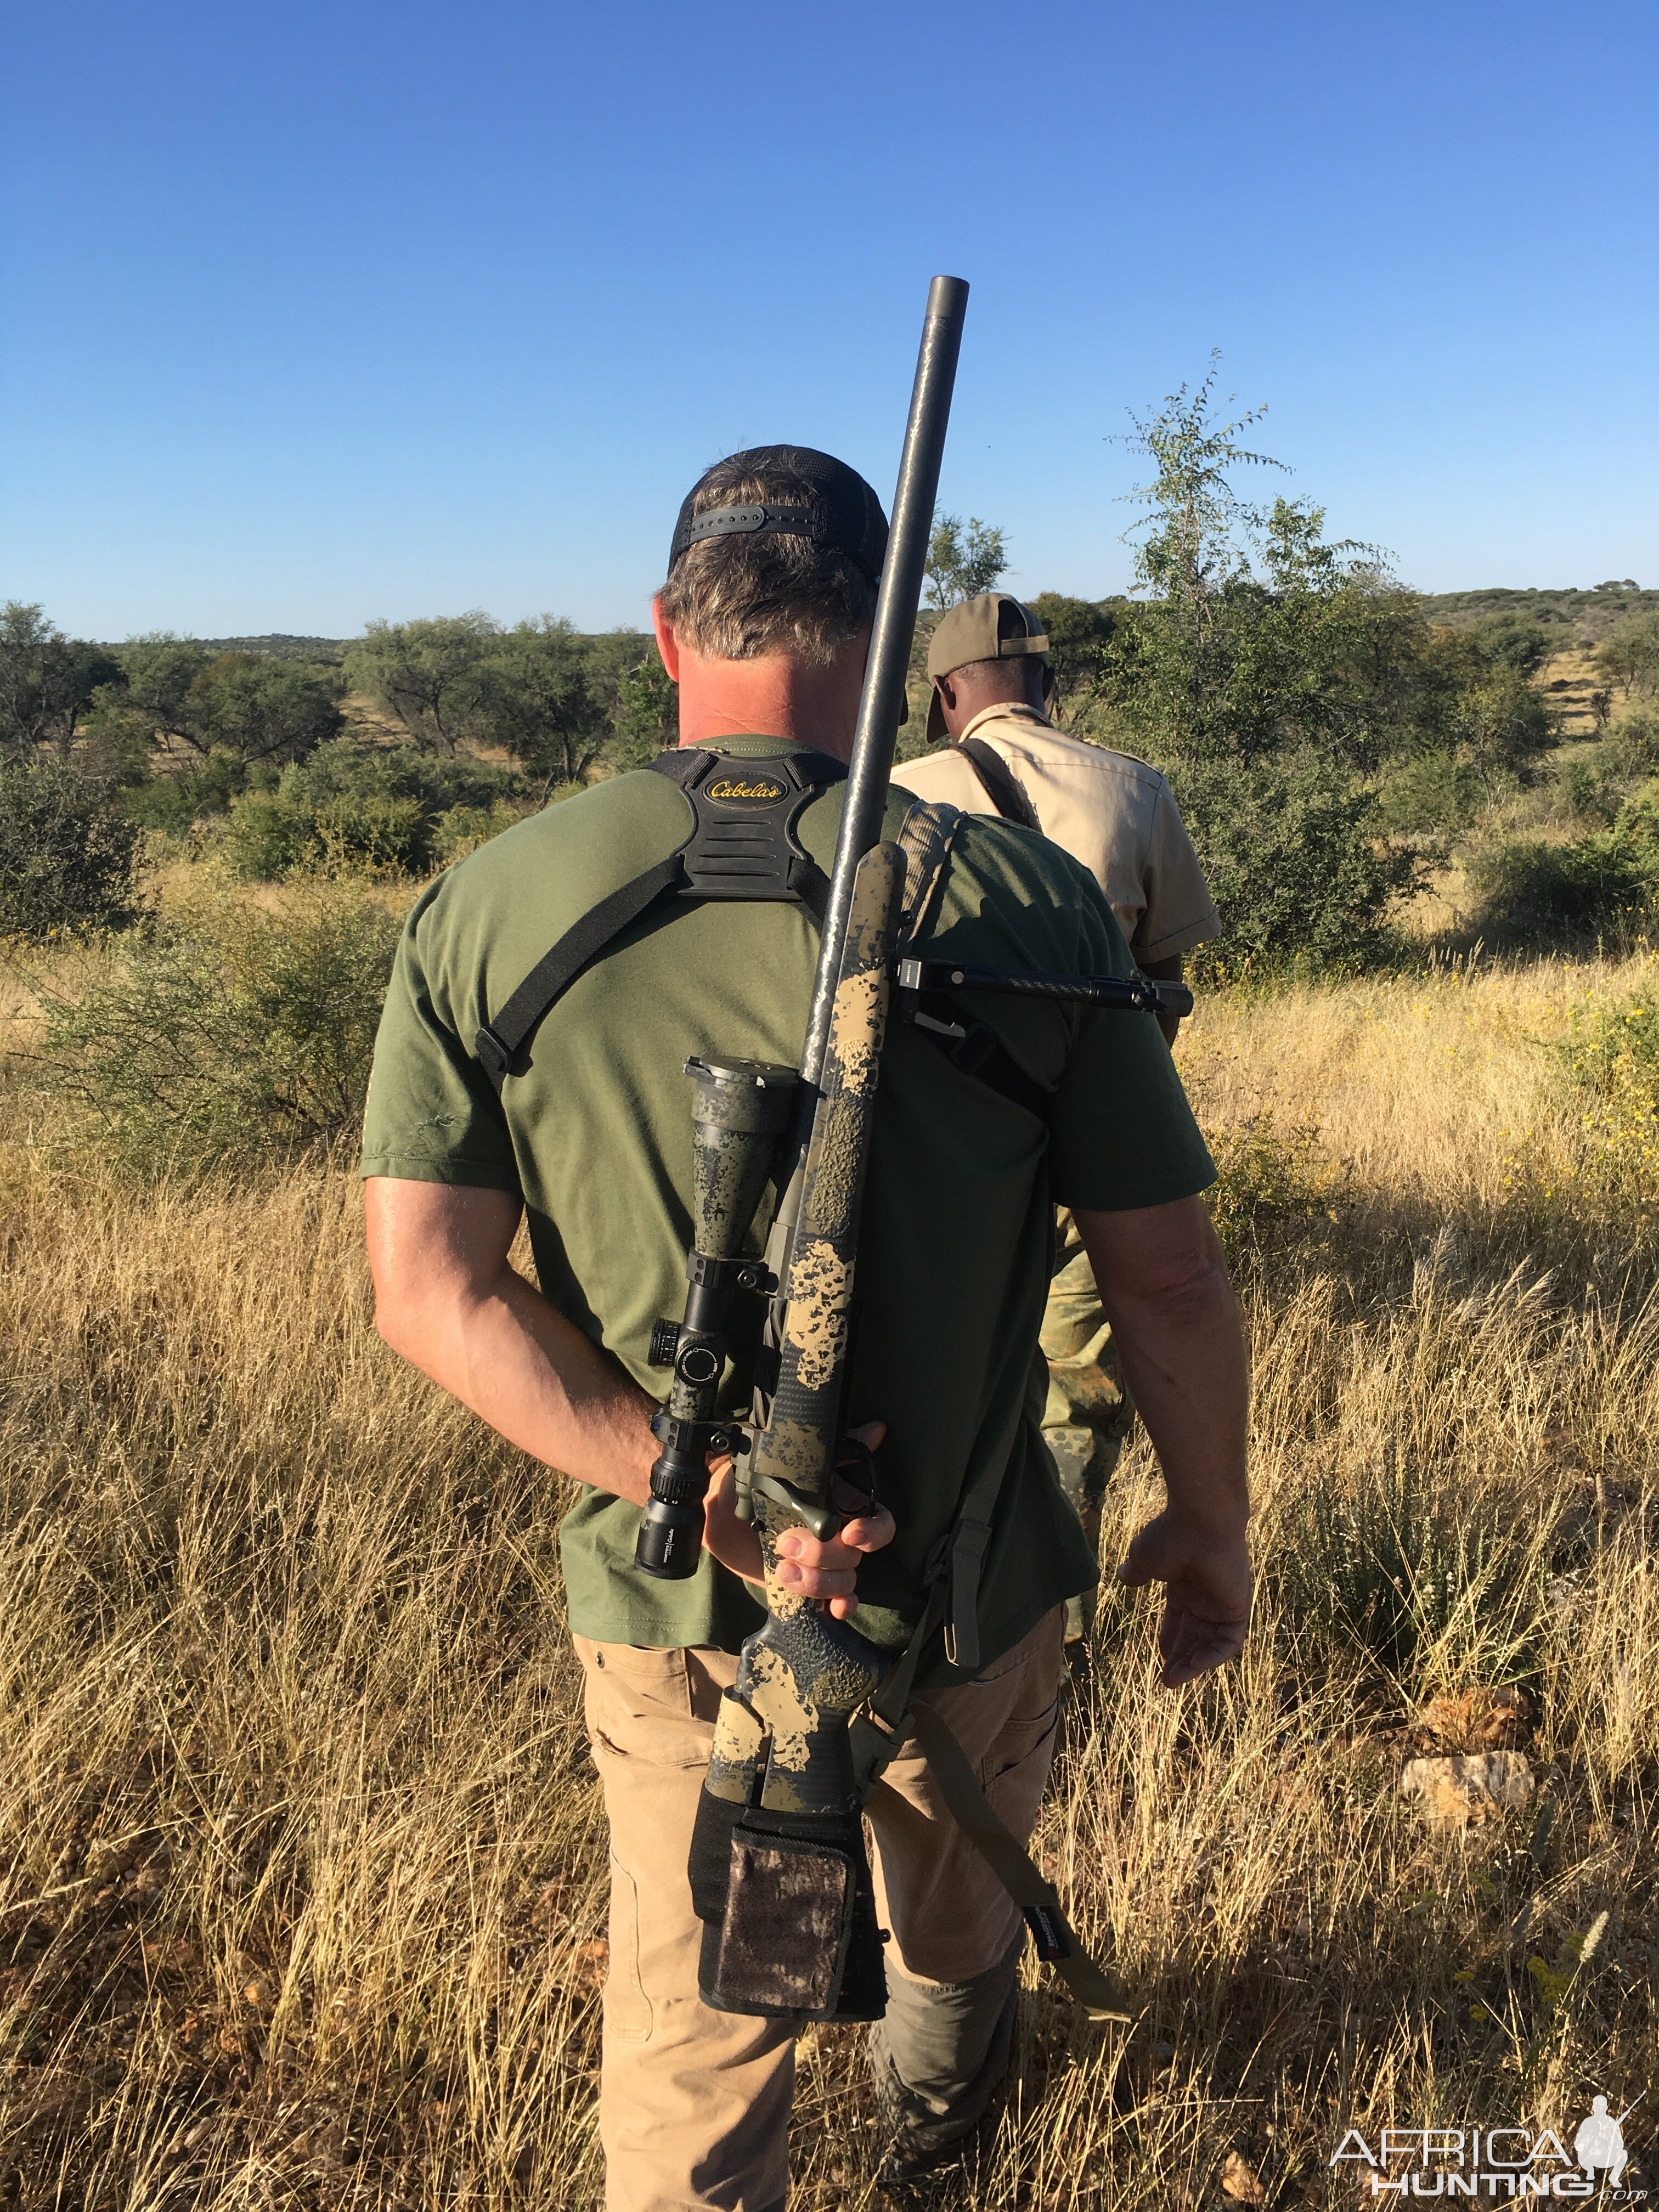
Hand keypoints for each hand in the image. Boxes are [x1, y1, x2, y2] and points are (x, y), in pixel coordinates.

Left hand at [703, 1422, 894, 1619]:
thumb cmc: (749, 1479)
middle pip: (856, 1555)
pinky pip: (835, 1603)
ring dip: (818, 1580)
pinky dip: (839, 1607)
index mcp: (838, 1505)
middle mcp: (837, 1536)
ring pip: (845, 1581)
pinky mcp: (807, 1587)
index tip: (851, 1532)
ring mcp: (823, 1564)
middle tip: (787, 1542)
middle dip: (826, 1554)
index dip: (873, 1531)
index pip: (879, 1522)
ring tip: (783, 1569)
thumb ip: (824, 1445)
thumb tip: (876, 1429)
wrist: (717, 1512)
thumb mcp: (776, 1457)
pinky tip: (832, 1610)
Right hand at [1116, 1506, 1251, 1687]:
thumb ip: (1136, 1572)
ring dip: (1194, 1663)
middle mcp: (1206, 1594)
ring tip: (1173, 1681)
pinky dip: (1214, 1657)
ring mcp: (1223, 1601)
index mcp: (1185, 1582)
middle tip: (1166, 1681)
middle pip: (1195, 1634)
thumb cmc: (1170, 1536)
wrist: (1200, 1522)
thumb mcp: (1143, 1558)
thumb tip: (1122, 1575)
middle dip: (1180, 1657)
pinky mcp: (1238, 1607)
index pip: (1179, 1617)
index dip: (1169, 1637)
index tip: (1160, 1654)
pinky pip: (1230, 1641)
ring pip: (1210, 1642)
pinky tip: (1194, 1668)